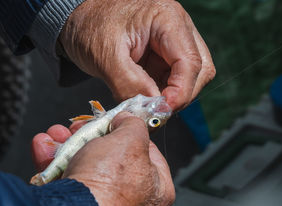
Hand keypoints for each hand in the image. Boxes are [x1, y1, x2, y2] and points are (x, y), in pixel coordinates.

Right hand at [31, 112, 174, 205]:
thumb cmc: (112, 181)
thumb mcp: (130, 139)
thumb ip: (133, 125)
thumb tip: (126, 120)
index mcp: (159, 191)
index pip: (149, 154)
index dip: (131, 133)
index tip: (115, 122)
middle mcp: (136, 205)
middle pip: (114, 160)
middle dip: (92, 138)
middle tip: (80, 126)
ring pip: (88, 170)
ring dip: (69, 147)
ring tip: (56, 133)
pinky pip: (70, 185)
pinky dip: (55, 165)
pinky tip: (43, 146)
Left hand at [59, 0, 215, 109]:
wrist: (79, 19)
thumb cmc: (90, 27)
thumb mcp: (105, 56)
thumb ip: (130, 83)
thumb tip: (154, 107)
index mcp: (168, 19)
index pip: (190, 61)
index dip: (181, 91)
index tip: (162, 109)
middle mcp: (179, 27)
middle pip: (200, 69)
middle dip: (182, 94)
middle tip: (158, 110)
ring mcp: (176, 41)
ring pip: (194, 76)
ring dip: (176, 95)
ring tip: (152, 104)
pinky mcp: (168, 54)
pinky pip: (178, 79)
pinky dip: (167, 92)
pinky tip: (150, 96)